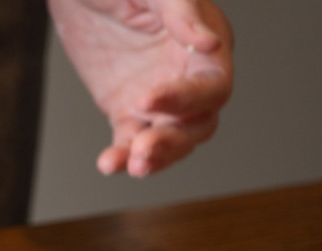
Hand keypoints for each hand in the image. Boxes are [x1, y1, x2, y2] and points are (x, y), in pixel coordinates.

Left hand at [48, 0, 233, 176]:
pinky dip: (121, 155)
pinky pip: (130, 141)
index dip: (186, 99)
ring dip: (152, 157)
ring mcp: (159, 97)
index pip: (213, 86)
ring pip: (170, 140)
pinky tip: (108, 163)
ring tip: (127, 165)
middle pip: (197, 124)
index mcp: (206, 46)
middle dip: (172, 141)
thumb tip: (210, 43)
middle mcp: (189, 76)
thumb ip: (182, 12)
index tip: (145, 100)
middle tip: (142, 151)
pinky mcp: (127, 111)